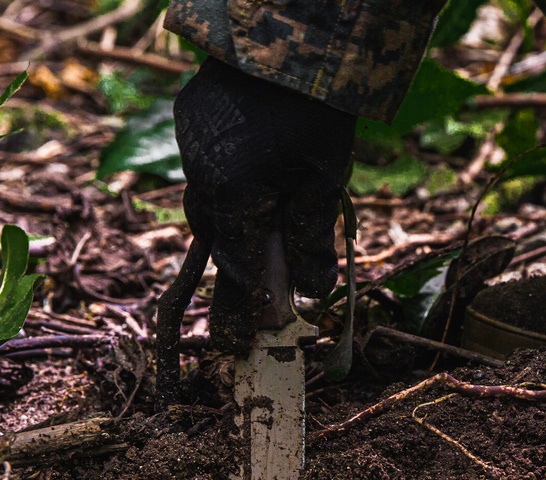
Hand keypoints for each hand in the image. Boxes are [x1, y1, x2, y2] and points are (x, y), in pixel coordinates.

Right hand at [173, 57, 355, 353]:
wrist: (288, 38)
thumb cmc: (314, 114)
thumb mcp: (322, 182)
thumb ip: (310, 239)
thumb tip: (310, 292)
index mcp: (233, 196)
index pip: (238, 269)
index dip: (245, 308)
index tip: (243, 343)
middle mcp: (201, 177)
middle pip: (219, 243)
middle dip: (234, 279)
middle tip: (241, 321)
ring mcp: (191, 148)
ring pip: (208, 209)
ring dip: (231, 235)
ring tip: (253, 259)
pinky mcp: (191, 124)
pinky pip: (205, 176)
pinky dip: (227, 195)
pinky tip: (248, 197)